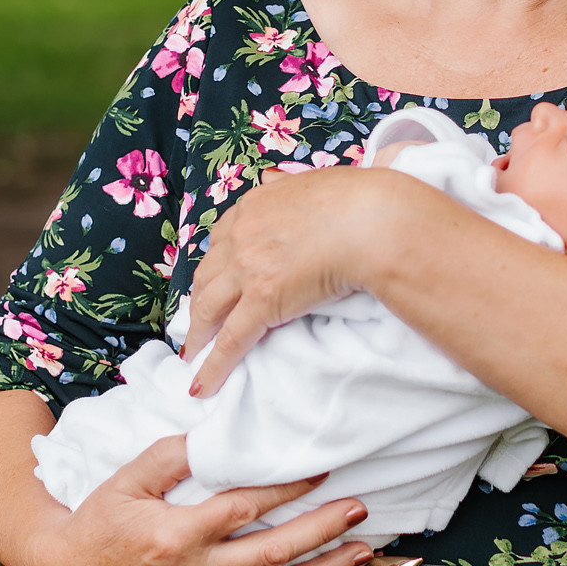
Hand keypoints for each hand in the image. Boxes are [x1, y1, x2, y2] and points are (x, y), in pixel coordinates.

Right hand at [23, 436, 374, 565]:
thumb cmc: (101, 518)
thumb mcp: (127, 477)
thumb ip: (171, 455)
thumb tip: (215, 434)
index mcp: (174, 535)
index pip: (242, 510)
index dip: (284, 489)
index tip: (319, 471)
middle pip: (272, 555)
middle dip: (322, 532)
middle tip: (358, 509)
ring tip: (361, 552)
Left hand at [180, 163, 415, 395]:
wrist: (372, 220)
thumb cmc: (357, 200)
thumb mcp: (313, 182)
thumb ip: (290, 187)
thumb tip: (277, 181)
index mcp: (254, 205)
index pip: (221, 241)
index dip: (214, 267)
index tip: (212, 282)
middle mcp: (241, 234)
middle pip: (207, 276)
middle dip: (198, 301)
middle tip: (195, 322)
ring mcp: (248, 268)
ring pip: (208, 308)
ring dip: (197, 334)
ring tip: (194, 353)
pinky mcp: (263, 301)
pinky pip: (231, 340)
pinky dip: (213, 365)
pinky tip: (202, 385)